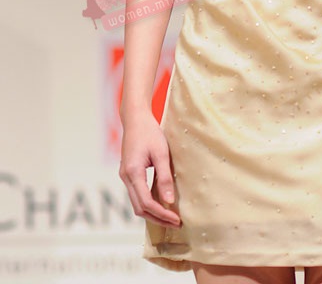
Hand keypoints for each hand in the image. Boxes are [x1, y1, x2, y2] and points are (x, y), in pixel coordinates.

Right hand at [119, 111, 181, 228]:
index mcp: (133, 172)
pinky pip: (137, 194)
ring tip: (170, 217)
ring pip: (137, 203)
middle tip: (176, 223)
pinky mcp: (128, 173)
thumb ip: (164, 178)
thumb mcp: (161, 153)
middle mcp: (126, 177)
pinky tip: (162, 203)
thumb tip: (169, 201)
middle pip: (139, 208)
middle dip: (157, 218)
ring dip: (153, 212)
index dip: (162, 214)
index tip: (176, 219)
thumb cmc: (149, 132)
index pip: (147, 203)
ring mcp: (125, 176)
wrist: (135, 118)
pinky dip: (148, 203)